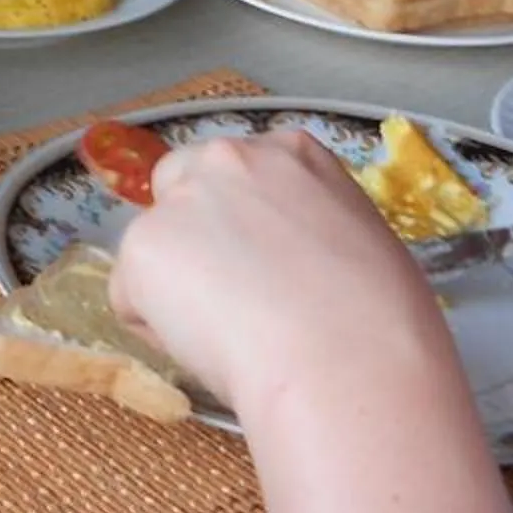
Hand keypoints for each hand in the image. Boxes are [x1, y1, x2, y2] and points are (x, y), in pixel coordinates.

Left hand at [110, 128, 454, 424]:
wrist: (348, 360)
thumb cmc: (380, 317)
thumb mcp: (360, 241)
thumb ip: (313, 228)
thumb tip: (296, 263)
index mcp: (292, 152)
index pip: (242, 173)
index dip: (247, 225)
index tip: (265, 266)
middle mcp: (231, 158)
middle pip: (180, 185)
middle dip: (192, 234)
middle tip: (228, 297)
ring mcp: (181, 198)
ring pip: (155, 247)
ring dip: (173, 287)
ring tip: (227, 336)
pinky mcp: (144, 247)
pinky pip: (132, 298)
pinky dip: (157, 332)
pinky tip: (209, 352)